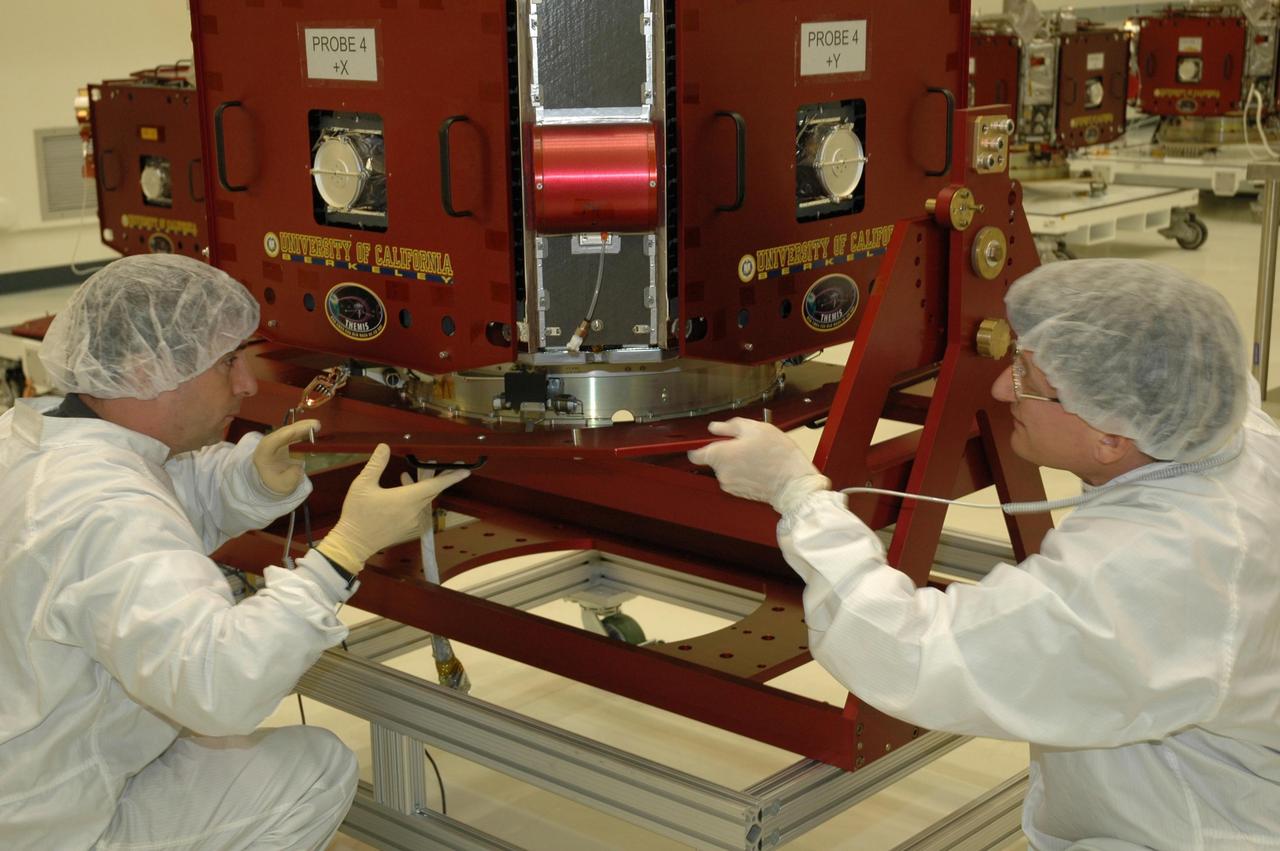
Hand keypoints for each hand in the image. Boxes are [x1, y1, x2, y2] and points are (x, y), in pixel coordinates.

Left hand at [252, 419, 319, 494]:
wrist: (270, 478)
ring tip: (316, 425)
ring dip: (302, 426)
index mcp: (263, 455)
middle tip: (315, 425)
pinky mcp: (282, 438)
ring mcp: (275, 439)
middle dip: (298, 428)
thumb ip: (291, 478)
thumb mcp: (283, 485)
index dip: (282, 436)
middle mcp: (267, 443)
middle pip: (282, 432)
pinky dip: (302, 429)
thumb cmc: (275, 481)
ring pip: (288, 430)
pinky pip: (292, 432)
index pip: (271, 443)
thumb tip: (298, 468)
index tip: (293, 431)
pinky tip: (312, 427)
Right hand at [316, 444, 468, 571]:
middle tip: (440, 465)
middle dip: (436, 478)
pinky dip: (415, 501)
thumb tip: (384, 446)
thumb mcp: (363, 485)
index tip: (465, 471)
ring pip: (424, 501)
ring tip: (404, 478)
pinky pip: (419, 511)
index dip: (451, 477)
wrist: (353, 543)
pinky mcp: (410, 530)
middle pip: (431, 491)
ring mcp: (414, 523)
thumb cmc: (357, 513)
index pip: (434, 485)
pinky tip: (401, 494)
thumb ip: (376, 464)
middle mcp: (415, 512)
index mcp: (406, 499)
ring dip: (419, 488)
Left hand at [687, 418, 828, 513]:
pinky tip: (761, 467)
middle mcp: (720, 473)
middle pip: (715, 459)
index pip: (695, 453)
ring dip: (738, 462)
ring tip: (758, 456)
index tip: (713, 440)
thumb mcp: (755, 428)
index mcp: (719, 455)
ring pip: (727, 468)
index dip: (702, 445)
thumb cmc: (777, 456)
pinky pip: (737, 478)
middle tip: (749, 444)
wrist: (793, 483)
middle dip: (728, 451)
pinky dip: (745, 472)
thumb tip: (715, 427)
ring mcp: (730, 486)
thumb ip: (730, 426)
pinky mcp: (740, 493)